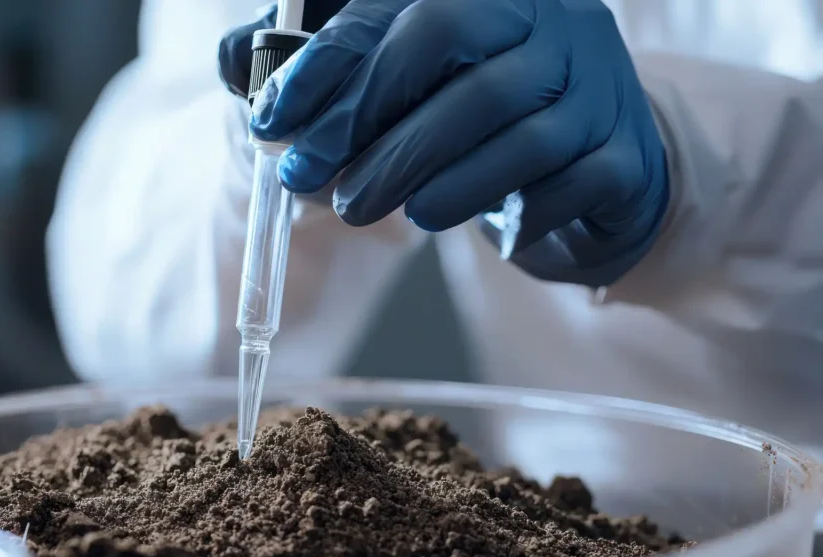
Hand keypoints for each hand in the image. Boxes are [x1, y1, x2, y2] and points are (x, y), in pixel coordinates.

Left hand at [221, 0, 669, 287]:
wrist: (591, 160)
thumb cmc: (477, 114)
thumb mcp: (404, 80)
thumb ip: (327, 65)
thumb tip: (240, 66)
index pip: (396, 6)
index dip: (325, 61)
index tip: (270, 118)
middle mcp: (551, 19)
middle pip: (445, 43)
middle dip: (363, 119)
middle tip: (308, 179)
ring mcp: (601, 84)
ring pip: (507, 125)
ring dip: (421, 176)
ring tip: (366, 210)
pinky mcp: (626, 156)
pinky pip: (561, 188)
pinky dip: (503, 216)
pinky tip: (459, 225)